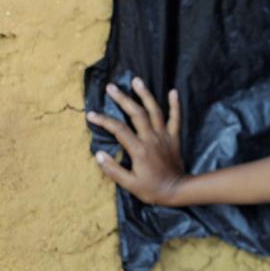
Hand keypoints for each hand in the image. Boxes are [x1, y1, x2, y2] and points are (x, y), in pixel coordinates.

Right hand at [87, 76, 186, 206]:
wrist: (178, 190)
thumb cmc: (152, 189)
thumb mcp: (129, 184)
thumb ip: (113, 170)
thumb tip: (98, 154)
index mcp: (139, 149)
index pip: (118, 130)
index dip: (104, 121)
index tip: (91, 114)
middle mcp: (151, 138)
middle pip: (136, 113)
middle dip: (123, 99)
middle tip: (111, 87)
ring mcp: (164, 136)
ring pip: (155, 111)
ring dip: (146, 95)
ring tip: (137, 80)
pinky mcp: (174, 137)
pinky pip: (176, 118)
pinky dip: (175, 104)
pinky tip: (173, 91)